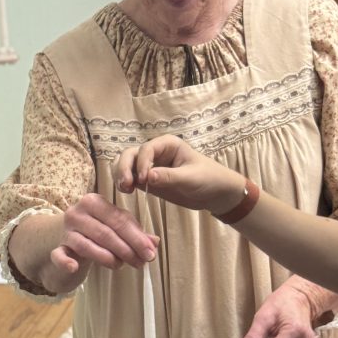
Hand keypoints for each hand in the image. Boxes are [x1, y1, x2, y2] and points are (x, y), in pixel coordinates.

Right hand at [49, 193, 158, 280]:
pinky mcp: (56, 248)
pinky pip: (59, 255)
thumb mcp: (116, 228)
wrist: (67, 239)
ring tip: (121, 265)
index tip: (151, 253)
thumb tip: (155, 242)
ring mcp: (66, 231)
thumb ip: (136, 233)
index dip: (137, 237)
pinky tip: (74, 267)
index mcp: (94, 202)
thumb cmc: (97, 231)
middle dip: (126, 249)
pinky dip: (65, 261)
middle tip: (141, 263)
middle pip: (105, 233)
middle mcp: (77, 213)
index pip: (119, 219)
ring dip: (107, 258)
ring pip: (87, 245)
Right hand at [114, 135, 242, 212]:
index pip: (146, 149)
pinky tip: (127, 192)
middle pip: (130, 154)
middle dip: (125, 167)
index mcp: (167, 144)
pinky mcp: (148, 180)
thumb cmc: (208, 179)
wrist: (216, 193)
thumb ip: (169, 177)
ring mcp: (150, 166)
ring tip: (125, 189)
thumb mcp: (191, 178)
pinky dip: (125, 183)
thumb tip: (148, 177)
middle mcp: (155, 152)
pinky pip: (131, 178)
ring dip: (121, 174)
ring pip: (126, 165)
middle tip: (126, 184)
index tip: (145, 180)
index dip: (142, 163)